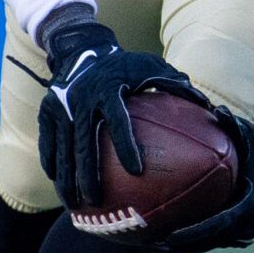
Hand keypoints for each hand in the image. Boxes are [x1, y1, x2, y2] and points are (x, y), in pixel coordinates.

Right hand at [36, 15, 205, 208]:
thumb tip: (208, 106)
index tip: (137, 170)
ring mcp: (59, 107)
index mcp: (108, 89)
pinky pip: (48, 143)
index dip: (126, 146)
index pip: (118, 121)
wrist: (80, 47)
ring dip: (67, 178)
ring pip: (62, 149)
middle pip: (84, 143)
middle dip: (88, 174)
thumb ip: (175, 85)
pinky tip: (60, 184)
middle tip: (98, 201)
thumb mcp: (150, 66)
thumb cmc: (124, 64)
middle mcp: (80, 99)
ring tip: (75, 205)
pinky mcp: (45, 112)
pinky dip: (52, 163)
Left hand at [164, 111, 253, 252]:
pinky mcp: (238, 231)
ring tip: (153, 247)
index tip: (172, 236)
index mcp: (251, 202)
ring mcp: (244, 230)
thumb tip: (217, 111)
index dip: (196, 232)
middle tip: (154, 246)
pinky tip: (166, 238)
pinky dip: (192, 240)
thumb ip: (236, 127)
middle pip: (210, 242)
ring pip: (210, 243)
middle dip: (182, 247)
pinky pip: (212, 238)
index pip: (221, 223)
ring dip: (183, 247)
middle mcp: (248, 222)